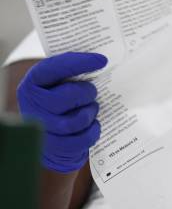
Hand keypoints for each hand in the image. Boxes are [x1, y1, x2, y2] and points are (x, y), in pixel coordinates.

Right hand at [17, 52, 107, 172]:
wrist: (54, 136)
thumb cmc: (62, 102)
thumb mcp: (61, 83)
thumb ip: (73, 73)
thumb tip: (101, 61)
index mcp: (34, 83)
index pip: (53, 68)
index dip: (77, 63)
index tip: (102, 60)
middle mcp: (32, 105)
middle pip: (65, 98)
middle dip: (86, 94)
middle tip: (92, 93)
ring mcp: (42, 128)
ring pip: (74, 121)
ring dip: (90, 113)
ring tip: (92, 108)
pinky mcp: (55, 147)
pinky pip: (81, 140)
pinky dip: (92, 131)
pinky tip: (92, 125)